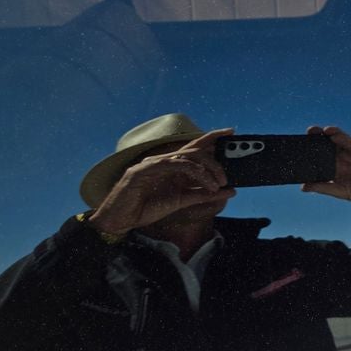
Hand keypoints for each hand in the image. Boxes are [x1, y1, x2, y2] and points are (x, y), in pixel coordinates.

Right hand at [88, 129, 235, 235]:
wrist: (119, 219)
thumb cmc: (145, 208)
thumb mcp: (182, 201)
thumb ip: (204, 195)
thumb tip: (230, 191)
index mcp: (171, 165)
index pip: (195, 146)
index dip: (212, 136)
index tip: (230, 131)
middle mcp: (164, 160)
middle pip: (196, 150)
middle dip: (216, 159)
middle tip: (226, 178)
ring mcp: (154, 163)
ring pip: (189, 156)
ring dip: (208, 169)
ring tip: (218, 184)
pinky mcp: (146, 169)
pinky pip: (176, 164)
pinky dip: (195, 172)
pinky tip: (206, 183)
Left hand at [301, 126, 350, 217]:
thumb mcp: (342, 192)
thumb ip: (324, 188)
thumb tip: (303, 187)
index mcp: (334, 172)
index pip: (318, 160)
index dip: (309, 154)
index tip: (297, 150)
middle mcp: (341, 161)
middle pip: (325, 147)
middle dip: (315, 140)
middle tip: (306, 135)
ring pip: (335, 141)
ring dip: (325, 135)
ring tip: (314, 131)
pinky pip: (348, 140)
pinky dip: (339, 135)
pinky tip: (331, 131)